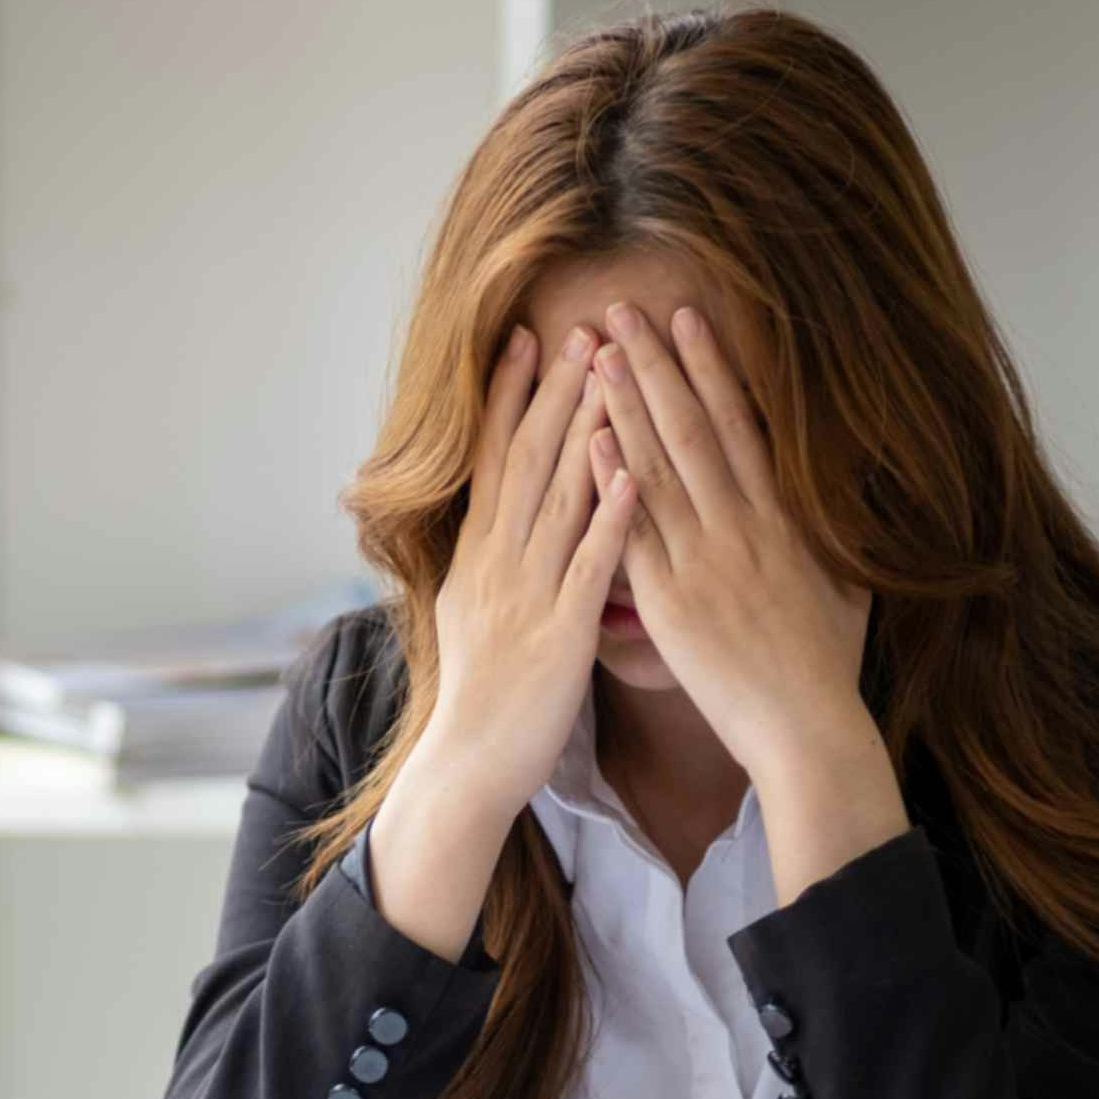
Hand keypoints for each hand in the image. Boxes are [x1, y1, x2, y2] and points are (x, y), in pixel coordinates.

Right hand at [362, 323, 637, 962]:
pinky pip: (589, 566)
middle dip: (556, 394)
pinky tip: (631, 472)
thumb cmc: (477, 699)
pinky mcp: (559, 633)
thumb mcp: (468, 617)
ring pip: (558, 498)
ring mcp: (527, 596)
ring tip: (612, 372)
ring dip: (586, 431)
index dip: (511, 397)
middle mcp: (496, 565)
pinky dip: (610, 516)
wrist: (466, 767)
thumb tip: (488, 525)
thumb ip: (484, 566)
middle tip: (585, 330)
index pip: (492, 460)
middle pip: (527, 462)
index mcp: (476, 557)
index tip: (530, 340)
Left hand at [588, 301, 872, 782]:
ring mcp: (705, 560)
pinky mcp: (672, 600)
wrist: (809, 730)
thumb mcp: (847, 587)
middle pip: (694, 427)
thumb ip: (834, 537)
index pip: (742, 425)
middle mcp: (744, 526)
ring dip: (626, 405)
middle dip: (657, 365)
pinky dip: (614, 481)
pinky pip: (635, 530)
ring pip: (659, 466)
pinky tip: (591, 440)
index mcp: (783, 519)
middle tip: (623, 310)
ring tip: (598, 353)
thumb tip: (844, 499)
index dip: (711, 369)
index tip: (688, 321)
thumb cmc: (828, 669)